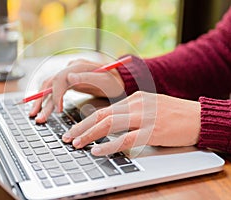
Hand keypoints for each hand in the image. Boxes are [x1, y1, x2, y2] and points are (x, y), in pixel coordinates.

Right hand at [29, 59, 124, 122]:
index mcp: (78, 66)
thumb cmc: (114, 80)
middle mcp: (70, 69)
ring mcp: (68, 75)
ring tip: (36, 116)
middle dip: (42, 100)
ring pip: (50, 88)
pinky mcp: (69, 82)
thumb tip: (69, 77)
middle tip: (36, 115)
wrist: (118, 79)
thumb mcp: (105, 80)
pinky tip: (43, 109)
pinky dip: (47, 100)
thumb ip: (88, 77)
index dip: (56, 94)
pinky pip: (54, 91)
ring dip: (42, 102)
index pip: (60, 79)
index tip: (58, 110)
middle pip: (50, 83)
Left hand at [62, 91, 200, 155]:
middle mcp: (136, 105)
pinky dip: (109, 145)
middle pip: (101, 115)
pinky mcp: (152, 131)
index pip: (103, 110)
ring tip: (77, 144)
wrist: (197, 118)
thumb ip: (130, 112)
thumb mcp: (148, 106)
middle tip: (67, 137)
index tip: (73, 129)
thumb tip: (110, 123)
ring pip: (109, 124)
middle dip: (81, 127)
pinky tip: (98, 151)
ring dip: (90, 135)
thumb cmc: (173, 114)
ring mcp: (143, 117)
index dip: (85, 121)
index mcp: (134, 98)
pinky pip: (125, 138)